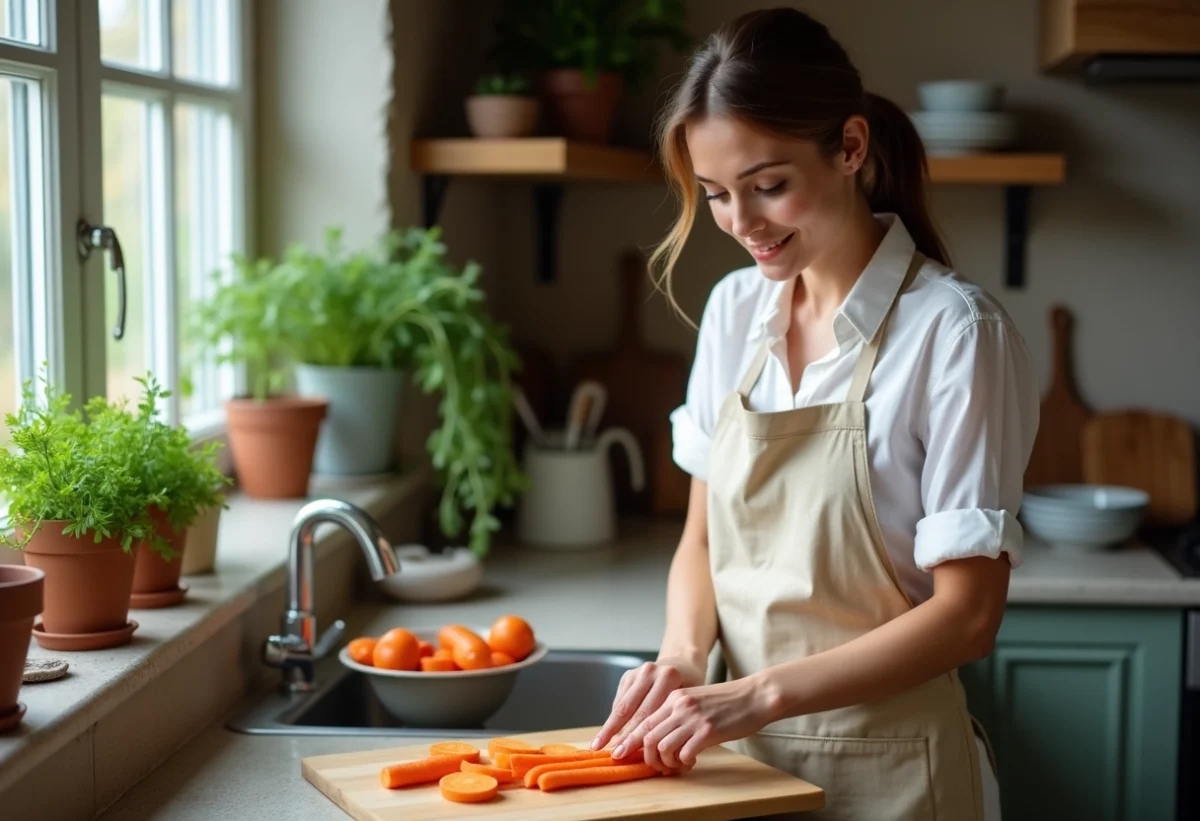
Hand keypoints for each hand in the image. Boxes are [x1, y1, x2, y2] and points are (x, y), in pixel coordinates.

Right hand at [590, 657, 705, 755]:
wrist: (682, 663)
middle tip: (613, 754)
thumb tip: (653, 750)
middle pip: (630, 709)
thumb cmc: (690, 688)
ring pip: (621, 705)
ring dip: (609, 727)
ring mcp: (637, 672)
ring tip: (598, 745)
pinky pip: (619, 700)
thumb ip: (671, 719)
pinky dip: (614, 717)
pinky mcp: (628, 675)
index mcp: (668, 677)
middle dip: (620, 734)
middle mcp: (650, 672)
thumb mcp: (688, 701)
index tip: (628, 752)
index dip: (637, 735)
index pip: (648, 713)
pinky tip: (608, 733)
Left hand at [611, 675, 779, 772]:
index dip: (630, 740)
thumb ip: (677, 716)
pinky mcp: (708, 731)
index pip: (643, 720)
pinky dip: (684, 763)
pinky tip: (692, 761)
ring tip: (677, 765)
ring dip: (666, 763)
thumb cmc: (727, 703)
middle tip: (657, 767)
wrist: (755, 696)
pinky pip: (684, 754)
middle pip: (647, 736)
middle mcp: (680, 705)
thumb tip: (658, 741)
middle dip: (646, 757)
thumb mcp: (695, 701)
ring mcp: (693, 718)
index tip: (622, 754)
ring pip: (662, 747)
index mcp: (674, 697)